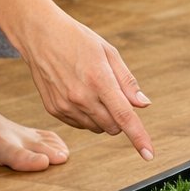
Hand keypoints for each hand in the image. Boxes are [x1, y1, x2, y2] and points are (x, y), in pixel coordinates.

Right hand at [17, 6, 153, 159]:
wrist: (40, 35)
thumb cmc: (78, 40)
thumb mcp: (108, 52)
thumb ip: (127, 81)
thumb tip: (143, 105)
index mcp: (99, 80)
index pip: (124, 117)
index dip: (139, 137)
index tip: (149, 155)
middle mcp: (81, 97)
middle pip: (113, 127)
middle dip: (120, 118)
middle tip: (114, 95)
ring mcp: (65, 106)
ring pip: (97, 128)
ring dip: (103, 118)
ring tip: (94, 90)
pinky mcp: (54, 110)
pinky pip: (80, 125)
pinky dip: (87, 116)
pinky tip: (80, 94)